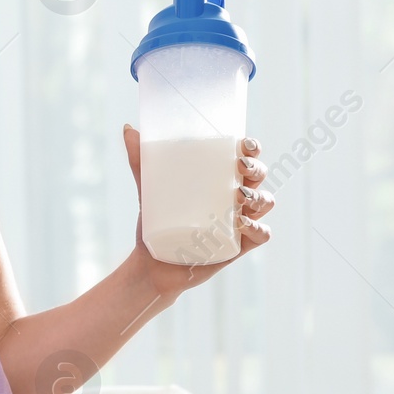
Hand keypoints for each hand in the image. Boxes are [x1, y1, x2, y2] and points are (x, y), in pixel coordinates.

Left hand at [122, 125, 273, 297]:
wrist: (151, 265)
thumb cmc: (156, 223)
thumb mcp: (149, 190)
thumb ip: (140, 161)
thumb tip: (127, 128)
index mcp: (221, 180)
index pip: (246, 158)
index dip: (253, 148)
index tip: (244, 144)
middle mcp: (235, 199)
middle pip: (259, 178)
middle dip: (257, 168)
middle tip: (240, 166)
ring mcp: (240, 222)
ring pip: (265, 203)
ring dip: (259, 196)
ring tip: (240, 195)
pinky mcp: (238, 246)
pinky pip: (261, 235)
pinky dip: (258, 228)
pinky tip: (243, 223)